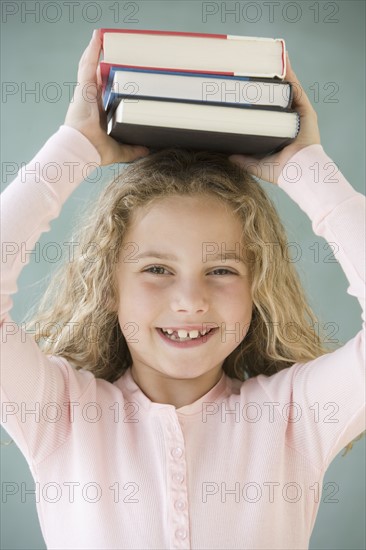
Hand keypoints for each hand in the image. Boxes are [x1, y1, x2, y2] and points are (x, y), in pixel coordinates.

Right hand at [64, 29, 149, 165]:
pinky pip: (87, 64)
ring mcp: (86, 92)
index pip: (105, 92)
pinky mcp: (84, 88)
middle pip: (98, 76)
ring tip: (103, 37)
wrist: (83, 148)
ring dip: (96, 52)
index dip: (110, 81)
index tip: (119, 74)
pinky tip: (97, 37)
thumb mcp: (120, 149)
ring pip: (91, 67)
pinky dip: (92, 50)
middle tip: (115, 51)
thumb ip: (133, 149)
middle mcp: (91, 100)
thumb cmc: (95, 151)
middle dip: (104, 63)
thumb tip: (146, 149)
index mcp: (98, 112)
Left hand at [229, 53, 320, 183]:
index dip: (257, 97)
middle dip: (267, 80)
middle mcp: (288, 120)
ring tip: (268, 55)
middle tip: (253, 65)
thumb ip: (242, 159)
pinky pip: (296, 88)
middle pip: (276, 95)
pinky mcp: (306, 111)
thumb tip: (227, 154)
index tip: (244, 86)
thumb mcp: (255, 164)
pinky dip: (290, 74)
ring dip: (278, 72)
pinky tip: (282, 61)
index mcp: (277, 131)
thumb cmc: (280, 172)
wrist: (298, 172)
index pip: (266, 109)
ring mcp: (297, 114)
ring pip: (286, 88)